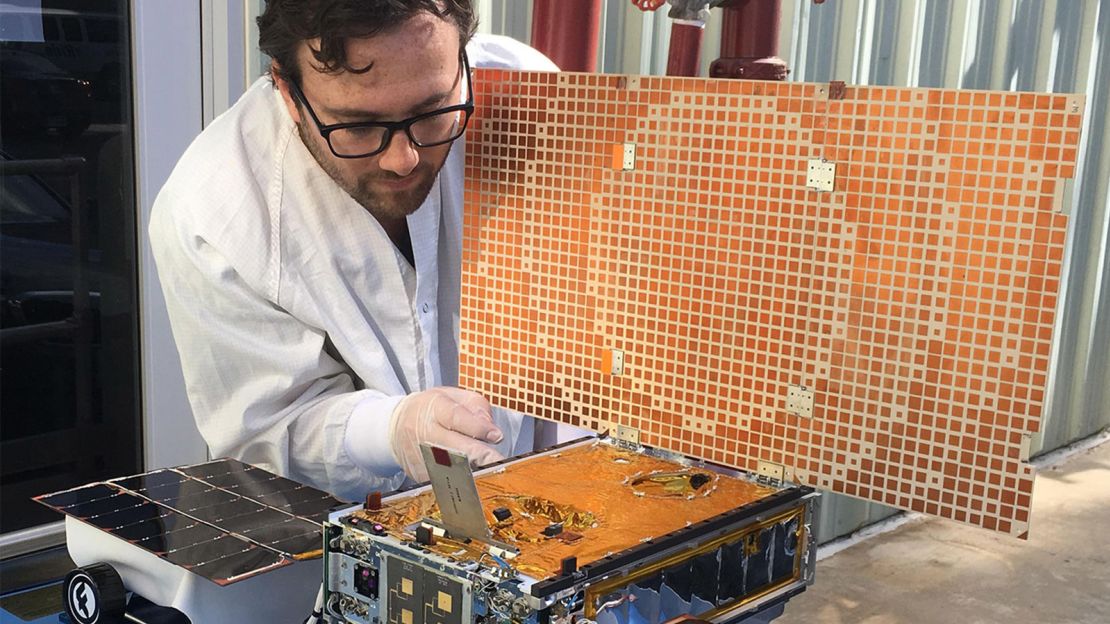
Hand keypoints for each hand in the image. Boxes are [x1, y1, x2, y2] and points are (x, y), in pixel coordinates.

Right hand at [388, 387, 504, 480]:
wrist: (394, 426)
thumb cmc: (431, 410)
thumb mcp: (453, 396)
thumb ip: (477, 406)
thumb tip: (491, 429)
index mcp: (434, 408)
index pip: (456, 417)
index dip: (477, 428)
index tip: (497, 436)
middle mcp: (424, 431)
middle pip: (452, 446)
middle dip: (478, 456)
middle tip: (498, 461)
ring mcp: (419, 454)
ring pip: (447, 468)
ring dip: (470, 473)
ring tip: (488, 474)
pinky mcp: (418, 473)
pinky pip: (441, 480)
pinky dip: (458, 482)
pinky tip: (472, 482)